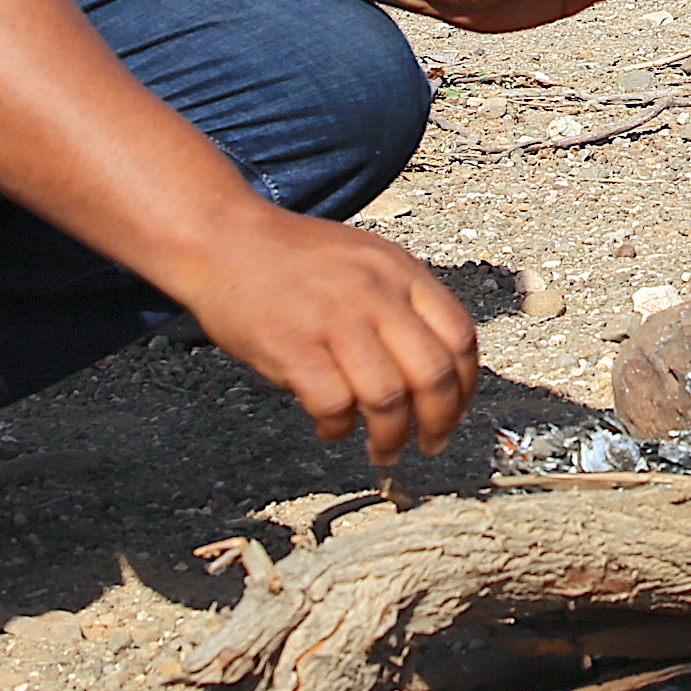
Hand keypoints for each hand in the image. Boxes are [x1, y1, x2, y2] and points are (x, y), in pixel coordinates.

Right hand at [181, 211, 480, 462]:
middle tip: (430, 446)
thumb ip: (403, 302)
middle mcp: (376, 293)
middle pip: (434, 374)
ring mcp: (335, 319)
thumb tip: (439, 371)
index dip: (466, 386)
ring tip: (384, 452)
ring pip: (389, 399)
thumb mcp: (367, 259)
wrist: (223, 238)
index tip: (457, 413)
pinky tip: (332, 429)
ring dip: (391, 438)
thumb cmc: (296, 258)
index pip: (460, 337)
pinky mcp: (293, 346)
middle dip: (440, 422)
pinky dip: (339, 428)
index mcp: (401, 271)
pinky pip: (334, 405)